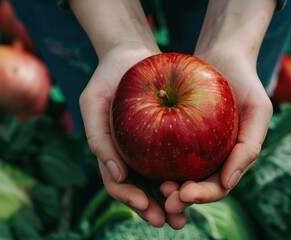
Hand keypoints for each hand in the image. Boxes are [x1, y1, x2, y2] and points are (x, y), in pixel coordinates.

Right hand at [79, 44, 188, 228]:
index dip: (129, 197)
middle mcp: (129, 156)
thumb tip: (117, 176)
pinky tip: (197, 186)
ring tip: (184, 216)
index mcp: (110, 153)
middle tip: (170, 221)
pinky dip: (183, 178)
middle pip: (140, 190)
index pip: (116, 183)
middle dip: (153, 209)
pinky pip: (175, 162)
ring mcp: (148, 149)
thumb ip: (98, 138)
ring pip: (159, 182)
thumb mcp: (94, 102)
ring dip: (170, 202)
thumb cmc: (109, 78)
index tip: (145, 202)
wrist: (131, 56)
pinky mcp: (167, 138)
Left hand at [160, 49, 272, 212]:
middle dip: (179, 199)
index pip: (218, 187)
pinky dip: (154, 162)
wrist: (223, 56)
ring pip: (175, 174)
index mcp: (231, 160)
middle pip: (193, 187)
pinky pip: (163, 150)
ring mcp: (192, 148)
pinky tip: (141, 163)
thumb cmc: (246, 82)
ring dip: (164, 187)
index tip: (185, 194)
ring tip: (152, 188)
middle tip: (164, 199)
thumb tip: (227, 183)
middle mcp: (211, 158)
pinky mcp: (175, 133)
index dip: (202, 195)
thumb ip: (249, 147)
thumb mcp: (257, 111)